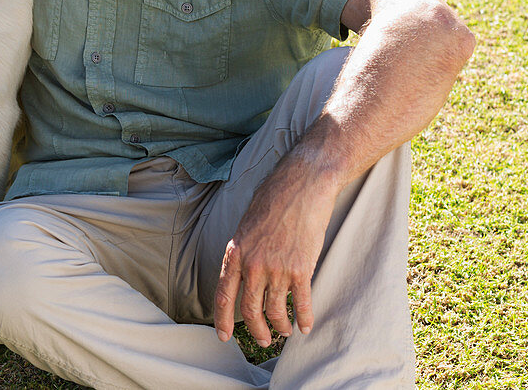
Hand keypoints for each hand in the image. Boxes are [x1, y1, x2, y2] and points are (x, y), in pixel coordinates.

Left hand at [213, 153, 336, 346]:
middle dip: (256, 330)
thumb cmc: (273, 199)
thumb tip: (243, 273)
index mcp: (235, 253)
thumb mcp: (246, 225)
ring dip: (280, 327)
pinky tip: (305, 326)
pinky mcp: (301, 269)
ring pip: (275, 311)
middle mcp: (253, 265)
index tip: (225, 337)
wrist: (301, 186)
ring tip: (284, 332)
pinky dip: (303, 318)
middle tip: (263, 340)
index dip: (223, 320)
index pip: (224, 295)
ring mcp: (277, 268)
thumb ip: (243, 251)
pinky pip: (301, 303)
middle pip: (250, 310)